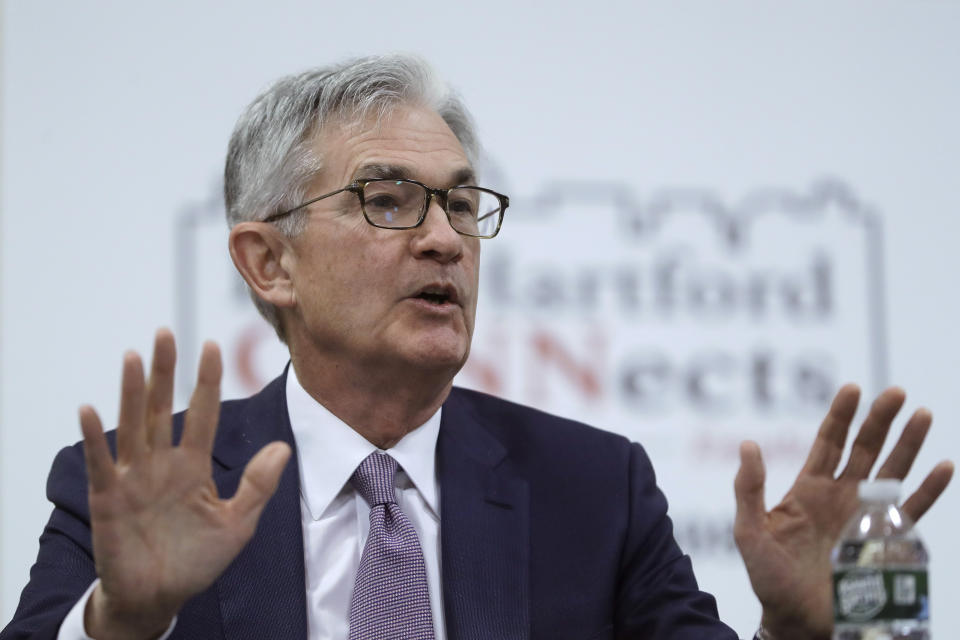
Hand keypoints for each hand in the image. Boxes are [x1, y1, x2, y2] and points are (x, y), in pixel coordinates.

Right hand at [79, 329, 290, 638]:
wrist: (159, 599)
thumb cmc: (197, 561)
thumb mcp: (237, 524)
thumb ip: (257, 486)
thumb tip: (283, 447)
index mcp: (193, 466)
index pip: (202, 414)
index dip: (206, 381)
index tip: (212, 345)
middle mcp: (162, 464)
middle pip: (162, 408)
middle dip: (165, 371)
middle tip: (166, 331)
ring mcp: (133, 479)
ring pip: (133, 425)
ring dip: (131, 392)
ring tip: (133, 355)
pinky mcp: (109, 499)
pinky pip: (102, 463)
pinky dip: (95, 438)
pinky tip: (90, 409)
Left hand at [733, 384, 952, 639]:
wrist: (795, 620)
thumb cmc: (768, 577)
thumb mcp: (750, 531)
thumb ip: (749, 489)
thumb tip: (748, 444)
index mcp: (808, 488)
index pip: (828, 442)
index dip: (840, 415)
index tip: (852, 389)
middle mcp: (840, 496)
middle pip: (864, 449)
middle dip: (879, 420)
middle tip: (896, 392)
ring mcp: (864, 517)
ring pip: (891, 472)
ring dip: (907, 444)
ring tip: (922, 414)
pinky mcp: (883, 542)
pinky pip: (911, 512)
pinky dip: (928, 490)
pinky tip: (943, 467)